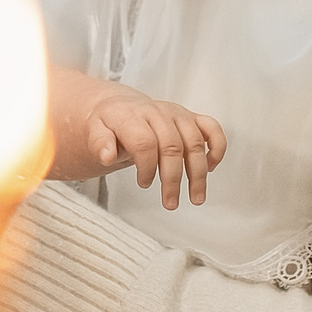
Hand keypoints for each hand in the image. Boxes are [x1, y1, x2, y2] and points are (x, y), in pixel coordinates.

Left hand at [84, 93, 224, 209]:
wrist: (120, 108)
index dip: (146, 167)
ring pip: (195, 142)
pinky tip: (210, 167)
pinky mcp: (190, 117)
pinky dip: (217, 147)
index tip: (144, 184)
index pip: (144, 142)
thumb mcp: (94, 131)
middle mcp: (157, 111)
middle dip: (173, 179)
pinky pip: (212, 127)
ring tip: (196, 198)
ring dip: (198, 173)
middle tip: (170, 203)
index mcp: (131, 116)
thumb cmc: (109, 124)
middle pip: (172, 146)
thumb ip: (100, 143)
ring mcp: (176, 113)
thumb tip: (106, 156)